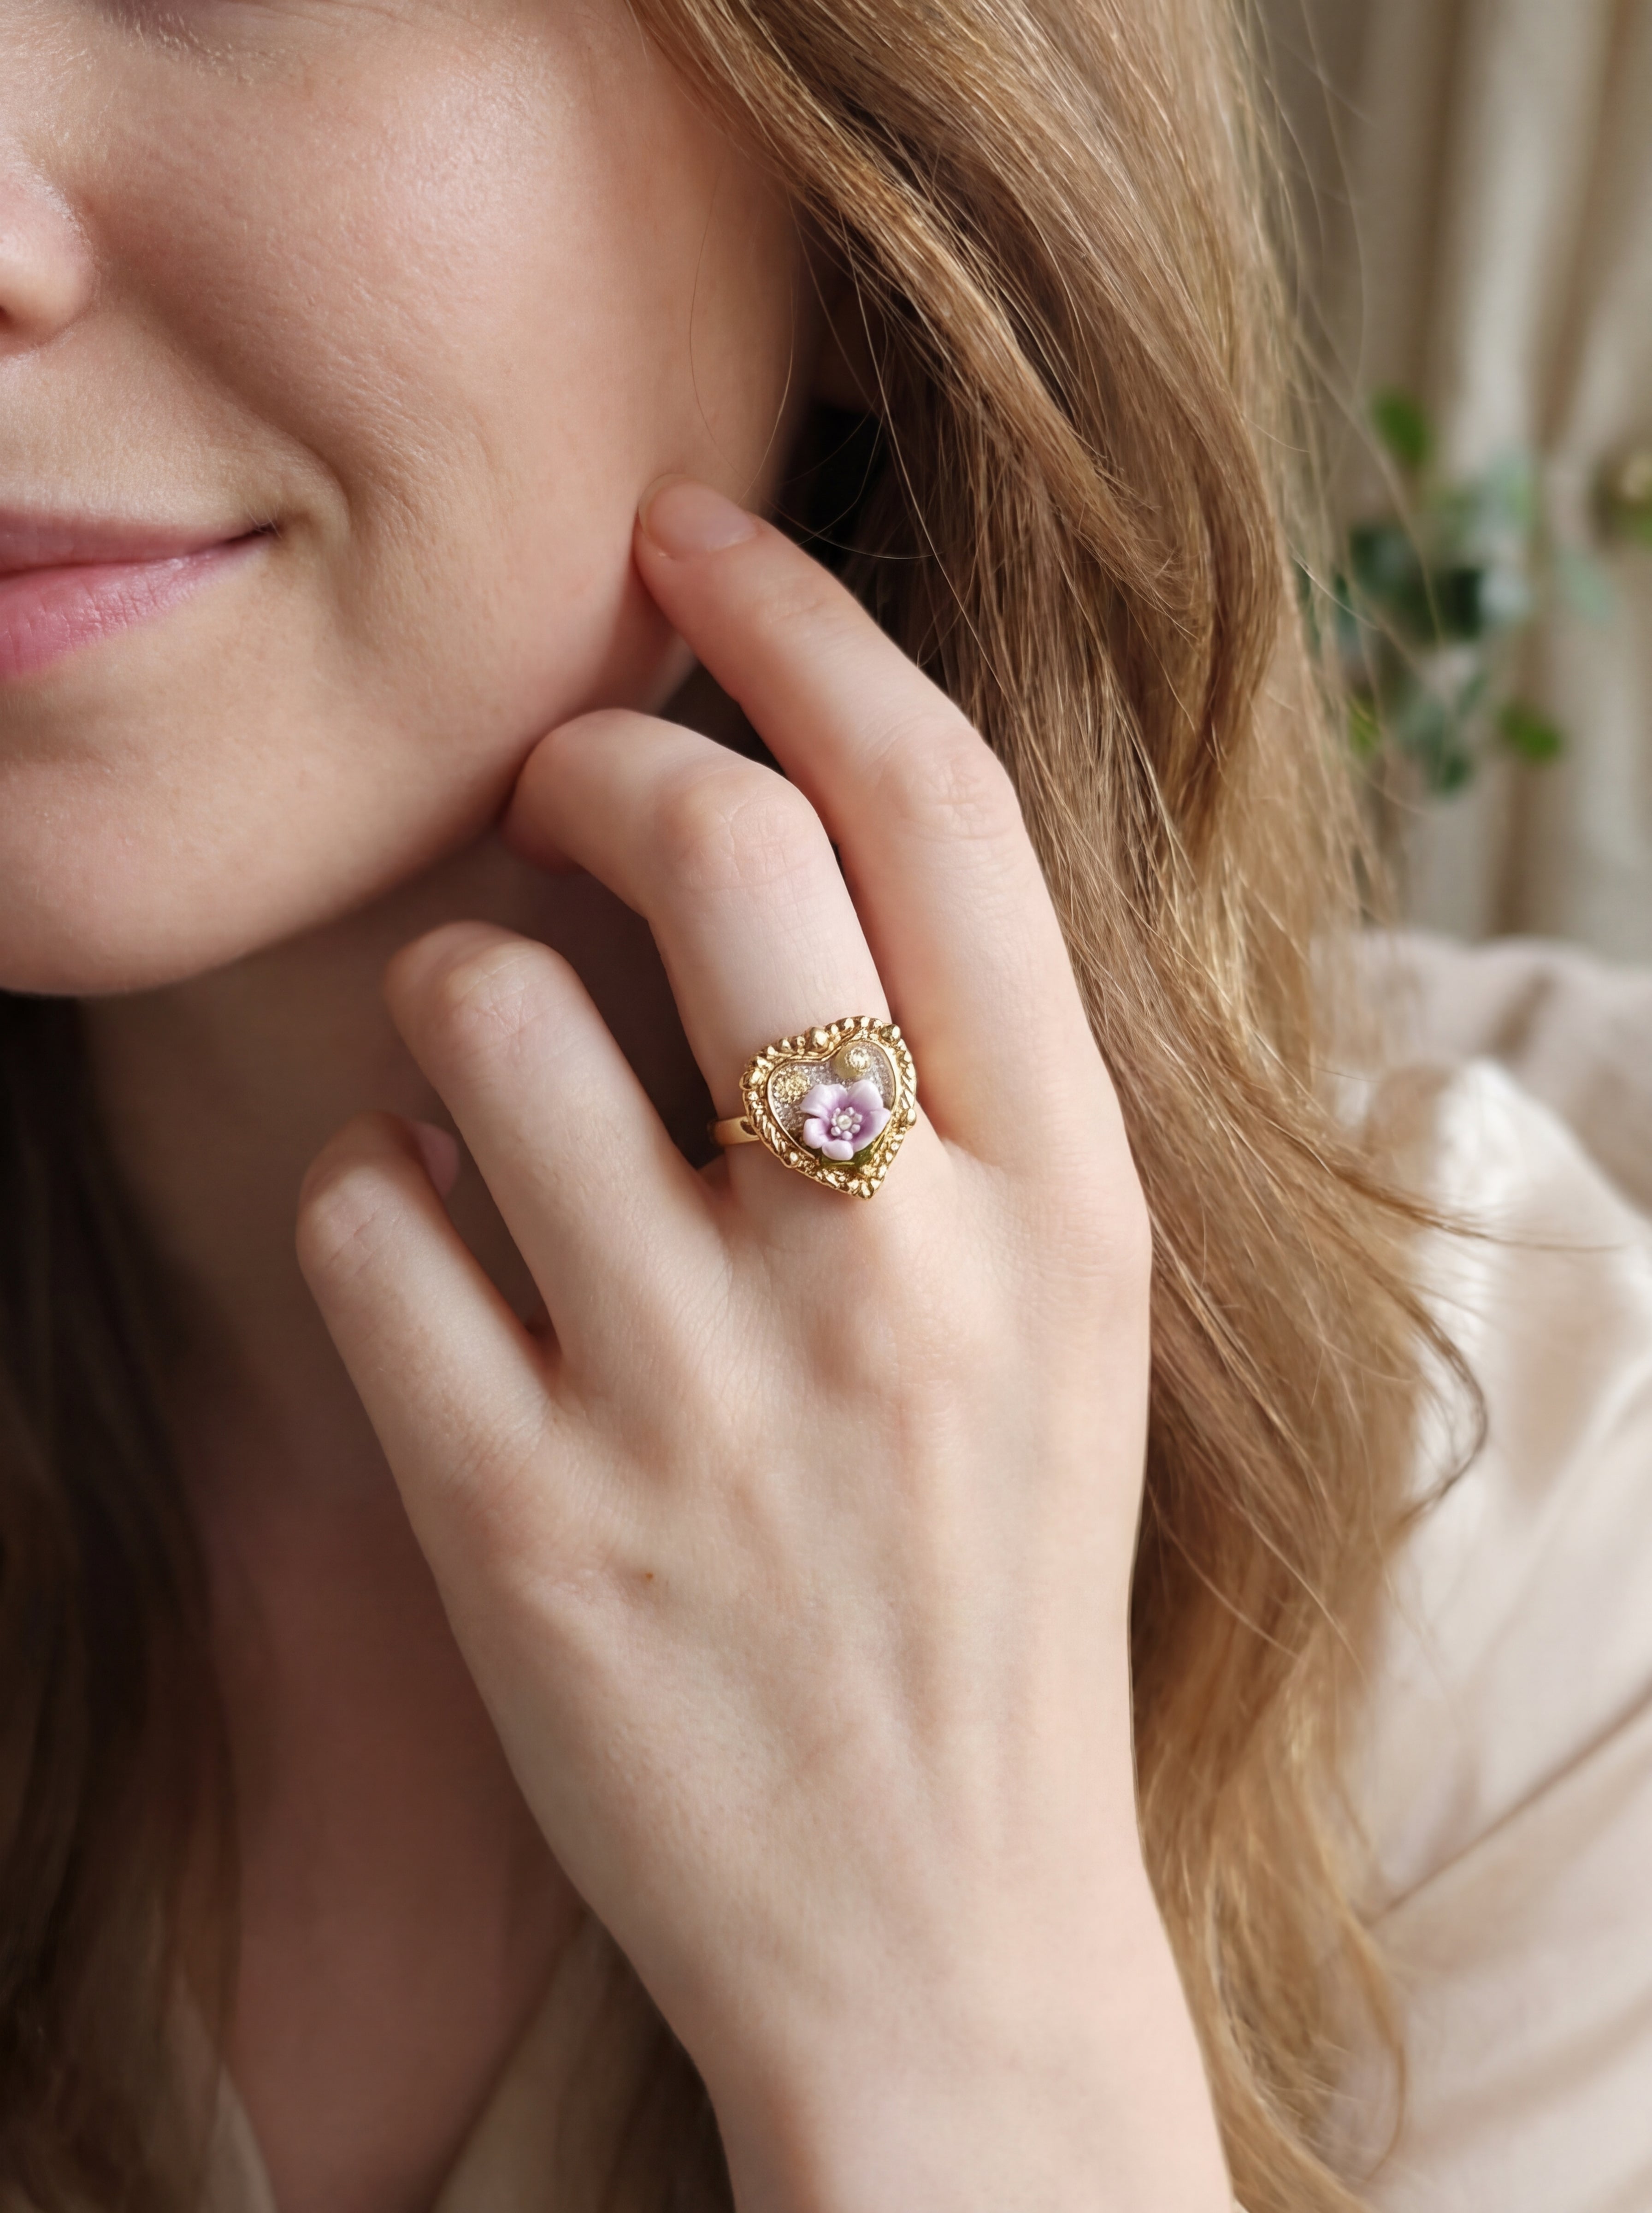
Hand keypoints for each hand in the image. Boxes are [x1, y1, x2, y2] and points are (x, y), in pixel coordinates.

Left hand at [298, 480, 1230, 2210]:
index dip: (804, 623)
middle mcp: (895, 1271)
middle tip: (560, 782)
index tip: (696, 540)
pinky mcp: (527, 1521)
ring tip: (493, 1099)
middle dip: (601, 755)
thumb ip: (969, 1083)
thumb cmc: (996, 1591)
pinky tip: (444, 1267)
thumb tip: (781, 820)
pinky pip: (362, 1221)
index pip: (938, 806)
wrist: (944, 1942)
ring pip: (480, 1016)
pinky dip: (373, 1204)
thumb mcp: (1070, 1322)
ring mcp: (704, 1399)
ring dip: (453, 1007)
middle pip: (712, 845)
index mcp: (1062, 1202)